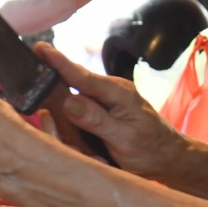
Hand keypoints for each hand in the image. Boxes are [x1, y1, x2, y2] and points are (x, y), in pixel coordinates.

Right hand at [35, 44, 195, 180]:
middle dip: (62, 121)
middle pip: (68, 95)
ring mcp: (101, 103)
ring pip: (70, 114)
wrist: (168, 158)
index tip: (39, 48)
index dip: (58, 62)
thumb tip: (67, 102)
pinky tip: (98, 155)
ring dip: (76, 139)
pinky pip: (77, 124)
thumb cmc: (151, 148)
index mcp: (116, 92)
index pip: (82, 76)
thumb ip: (96, 120)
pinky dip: (80, 142)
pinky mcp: (97, 115)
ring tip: (98, 156)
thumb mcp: (125, 138)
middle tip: (73, 140)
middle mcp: (106, 93)